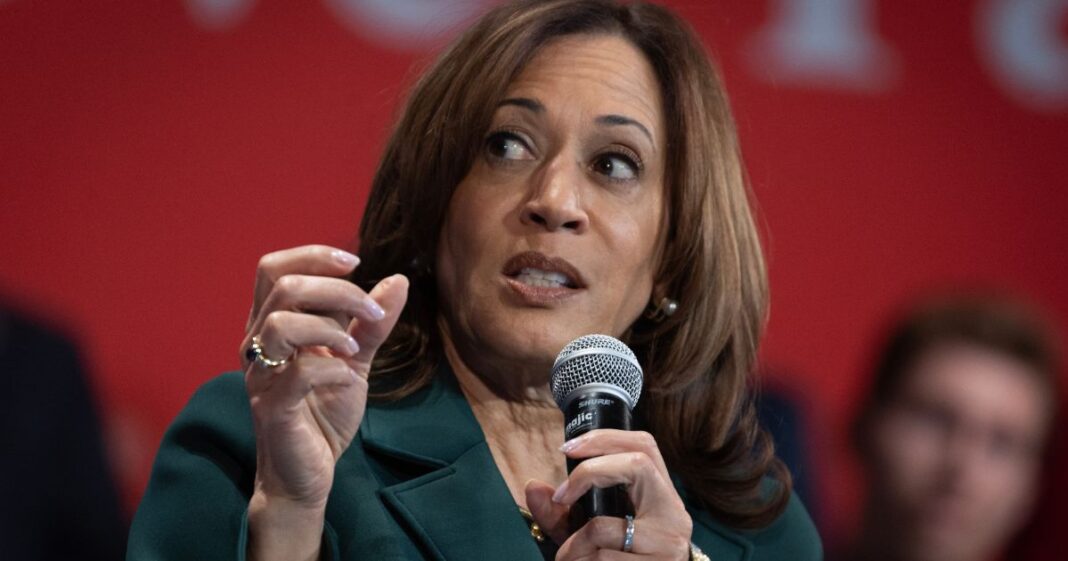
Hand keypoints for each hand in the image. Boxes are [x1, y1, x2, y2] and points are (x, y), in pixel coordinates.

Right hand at [241, 245, 407, 559]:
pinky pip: (298, 373)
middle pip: (281, 286)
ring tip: (356, 347)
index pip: (274, 269)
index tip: (356, 262)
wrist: (308, 473)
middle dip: (337, 289)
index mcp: (271, 325)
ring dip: (330, 324)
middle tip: (372, 311)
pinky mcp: (272, 408)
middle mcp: (257, 344)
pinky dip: (332, 366)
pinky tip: (348, 377)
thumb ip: (374, 323)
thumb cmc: (323, 412)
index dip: (314, 256)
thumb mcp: (357, 360)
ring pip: (280, 323)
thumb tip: (398, 279)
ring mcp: (261, 375)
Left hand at [525, 430, 691, 559]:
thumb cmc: (613, 560)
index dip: (605, 438)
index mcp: (660, 497)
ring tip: (566, 558)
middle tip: (561, 496)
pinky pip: (602, 559)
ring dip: (572, 544)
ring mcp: (669, 543)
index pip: (645, 445)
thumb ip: (558, 512)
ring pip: (603, 526)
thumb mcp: (584, 533)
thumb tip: (533, 487)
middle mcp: (673, 515)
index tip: (567, 450)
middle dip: (588, 472)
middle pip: (637, 464)